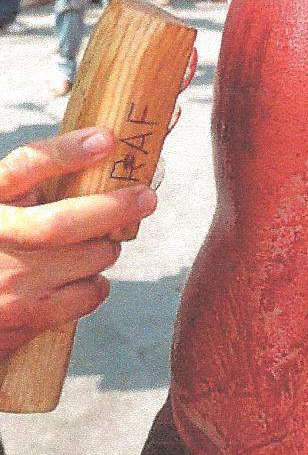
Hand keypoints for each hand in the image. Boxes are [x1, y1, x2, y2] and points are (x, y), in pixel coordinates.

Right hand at [0, 128, 157, 355]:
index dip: (66, 153)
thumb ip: (33, 192)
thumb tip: (100, 155)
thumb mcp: (3, 211)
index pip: (25, 167)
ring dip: (105, 249)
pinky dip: (98, 283)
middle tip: (145, 198)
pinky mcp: (29, 315)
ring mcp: (10, 280)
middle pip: (64, 221)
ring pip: (88, 258)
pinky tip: (83, 278)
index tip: (105, 139)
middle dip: (113, 208)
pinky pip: (90, 292)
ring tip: (97, 246)